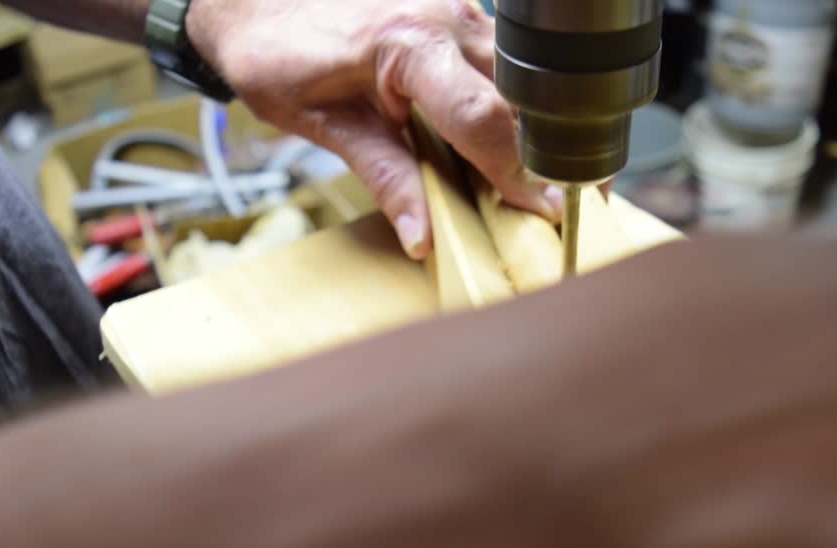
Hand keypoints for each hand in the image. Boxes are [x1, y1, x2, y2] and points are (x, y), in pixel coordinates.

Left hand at [185, 0, 561, 258]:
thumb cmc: (278, 53)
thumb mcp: (323, 125)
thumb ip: (383, 176)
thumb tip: (424, 235)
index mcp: (408, 43)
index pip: (482, 117)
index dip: (516, 171)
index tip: (541, 211)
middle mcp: (445, 16)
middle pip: (519, 96)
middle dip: (543, 153)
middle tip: (558, 203)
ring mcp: (458, 7)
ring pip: (521, 76)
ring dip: (533, 128)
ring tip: (542, 177)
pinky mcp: (459, 11)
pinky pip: (502, 62)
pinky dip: (512, 103)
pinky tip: (512, 139)